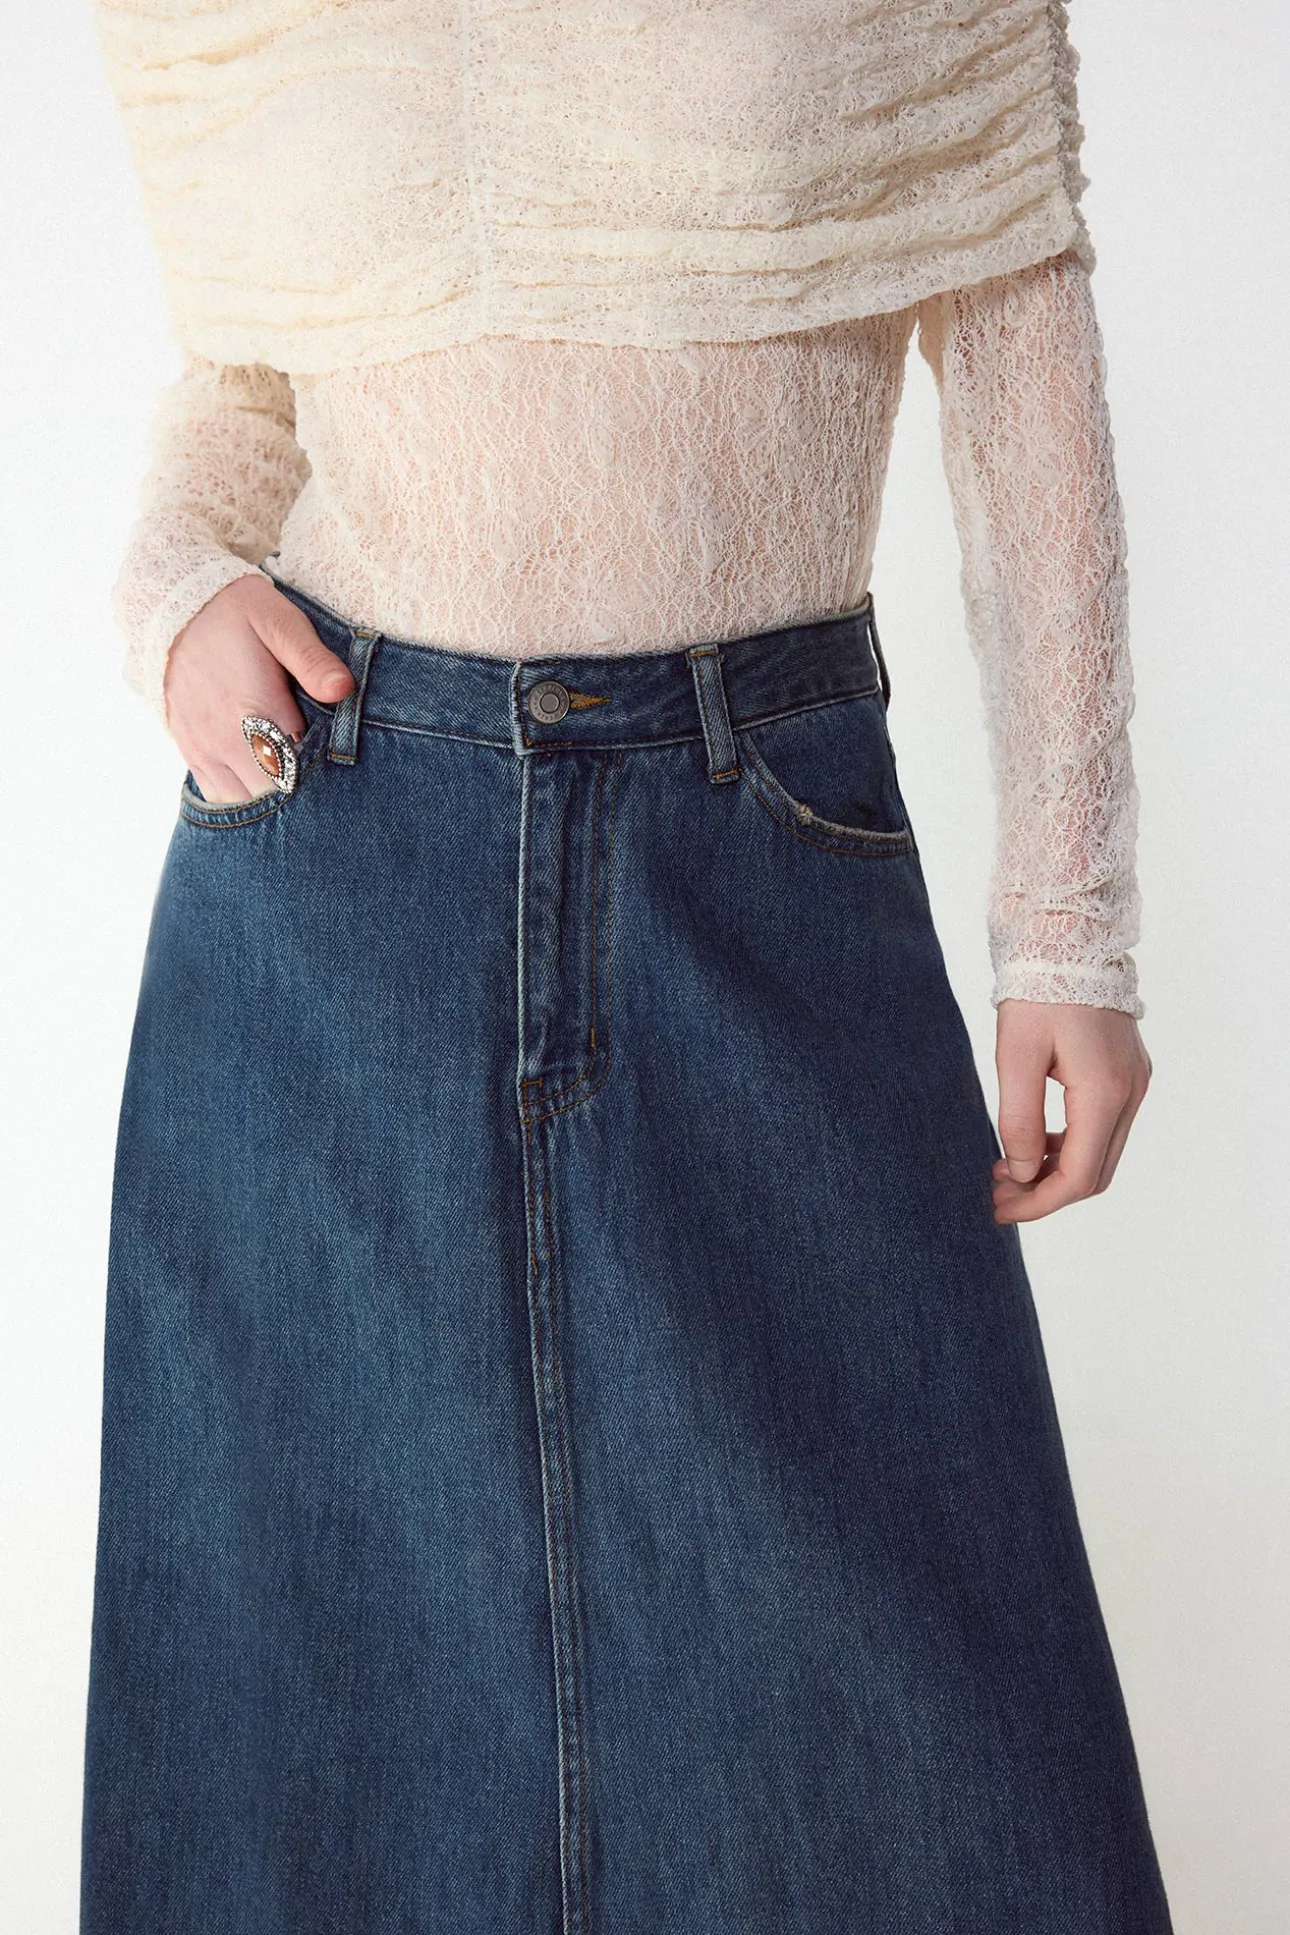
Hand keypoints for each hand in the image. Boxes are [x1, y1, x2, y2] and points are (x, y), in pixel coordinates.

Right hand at [163, 575, 355, 802]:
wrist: (172, 607)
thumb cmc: (235, 613)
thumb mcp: (279, 621)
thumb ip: (312, 659)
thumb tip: (343, 689)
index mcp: (257, 711)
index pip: (302, 770)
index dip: (327, 779)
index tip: (346, 773)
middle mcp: (227, 740)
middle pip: (275, 796)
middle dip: (304, 796)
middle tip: (329, 785)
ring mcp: (205, 749)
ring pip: (245, 803)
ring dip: (272, 801)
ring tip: (298, 787)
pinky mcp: (191, 751)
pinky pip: (217, 795)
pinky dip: (243, 800)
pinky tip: (263, 786)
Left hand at [991, 999, 1151, 1222]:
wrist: (1070, 936)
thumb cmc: (1038, 990)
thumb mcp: (1015, 1055)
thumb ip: (1019, 1119)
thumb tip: (1021, 1171)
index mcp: (1104, 1092)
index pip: (1079, 1176)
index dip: (1039, 1202)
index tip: (1000, 1208)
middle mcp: (1130, 1093)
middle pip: (1095, 1172)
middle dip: (1046, 1192)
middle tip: (998, 1194)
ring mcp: (1134, 1082)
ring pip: (1101, 1152)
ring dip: (1057, 1170)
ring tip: (1007, 1170)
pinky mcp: (1128, 1072)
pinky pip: (1103, 1126)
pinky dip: (1070, 1144)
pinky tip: (1033, 1143)